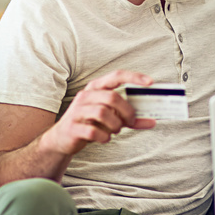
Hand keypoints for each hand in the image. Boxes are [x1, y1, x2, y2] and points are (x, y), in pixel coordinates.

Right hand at [41, 70, 156, 156]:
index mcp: (96, 88)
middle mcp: (85, 96)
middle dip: (126, 111)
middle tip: (130, 122)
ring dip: (115, 125)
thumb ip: (129, 119)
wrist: (62, 138)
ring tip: (115, 130)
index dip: (133, 77)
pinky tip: (104, 138)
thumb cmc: (90, 123)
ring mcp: (77, 111)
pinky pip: (94, 132)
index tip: (150, 82)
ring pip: (103, 113)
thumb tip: (152, 121)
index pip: (116, 76)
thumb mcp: (110, 118)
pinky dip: (105, 137)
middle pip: (112, 97)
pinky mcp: (73, 127)